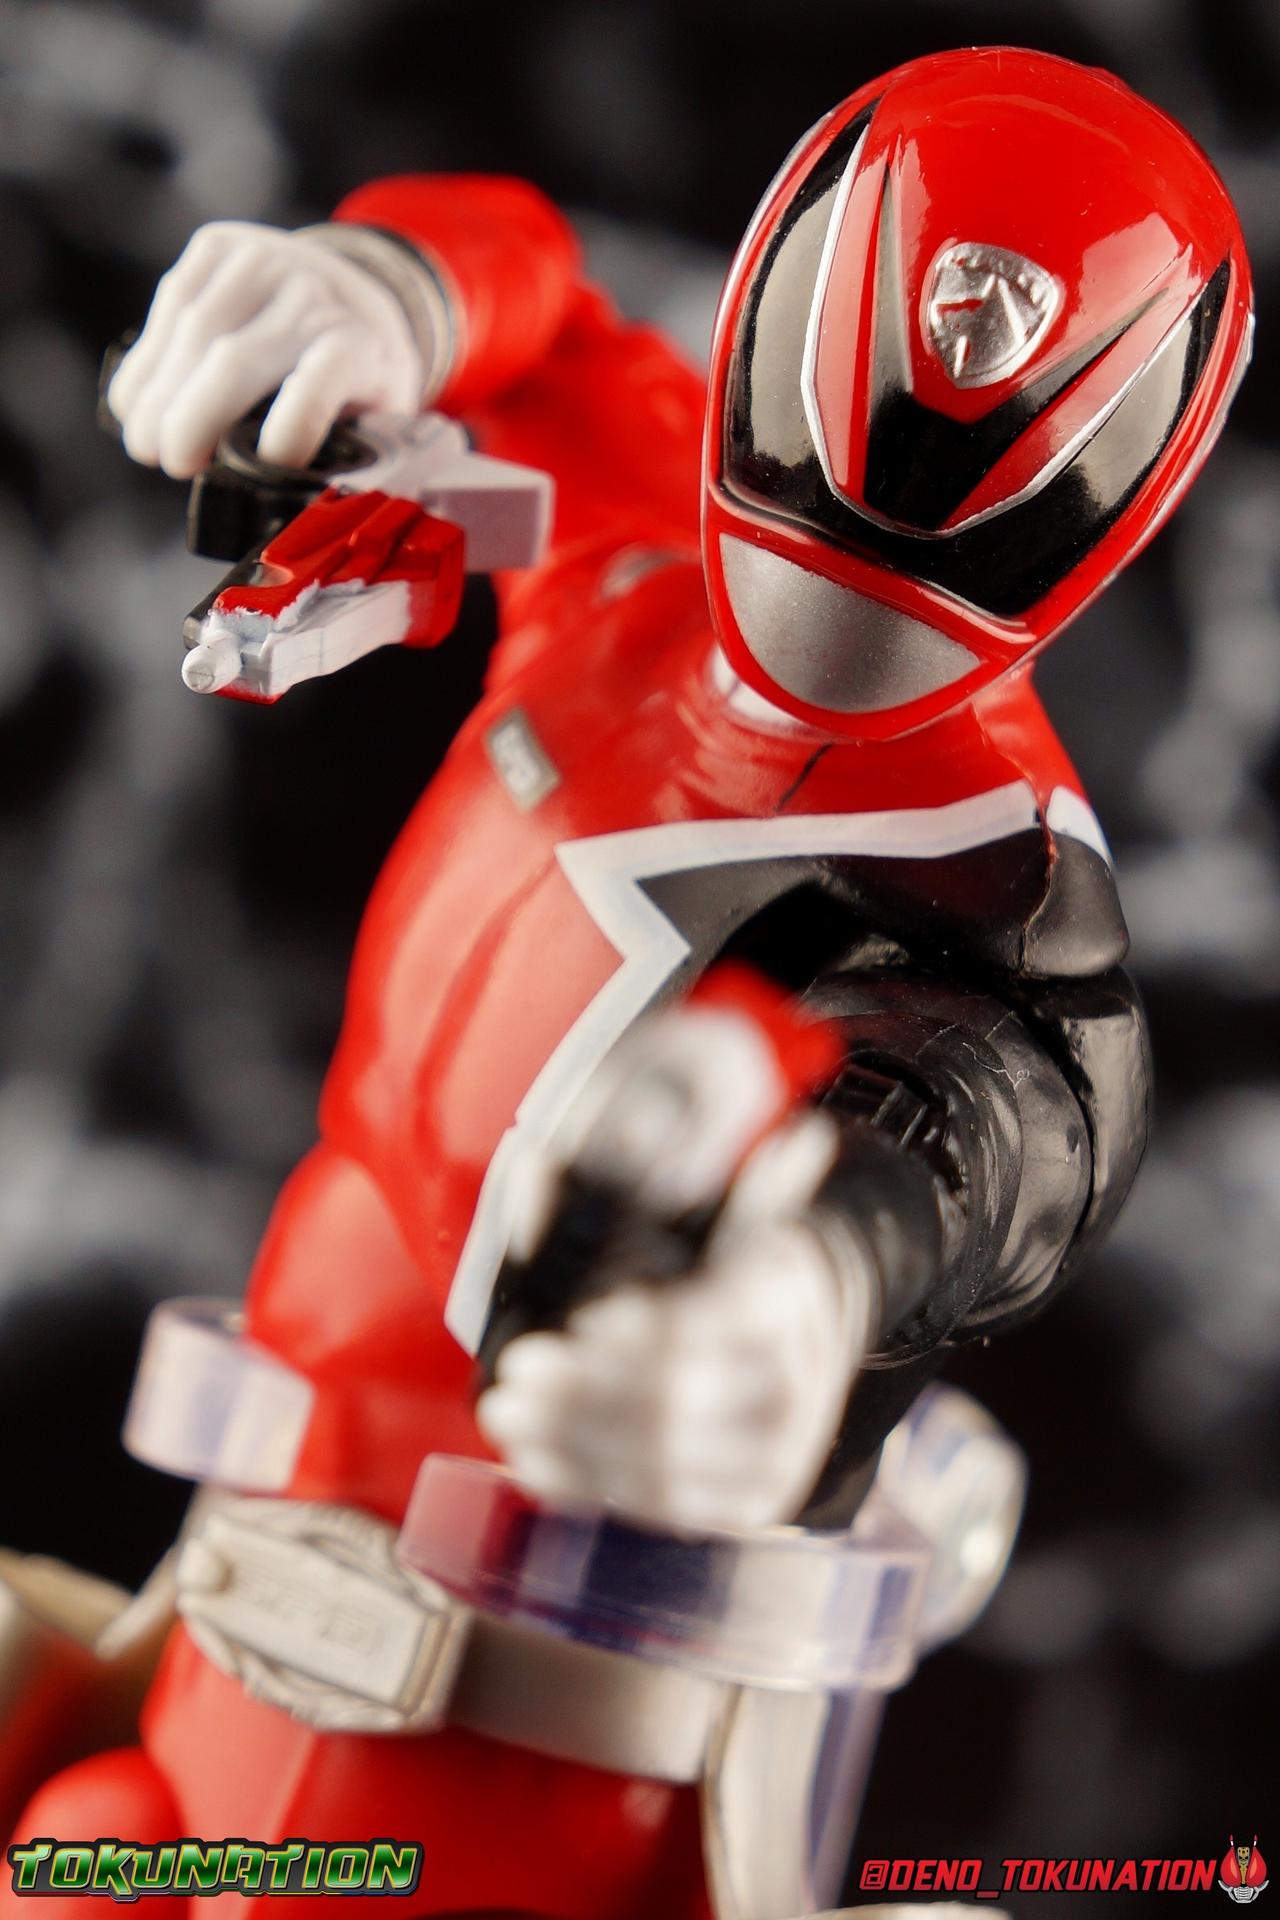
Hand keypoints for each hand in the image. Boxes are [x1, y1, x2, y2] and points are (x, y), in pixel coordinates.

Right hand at [106, 222, 425, 478]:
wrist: (355, 288)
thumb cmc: (358, 375)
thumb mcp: (374, 420)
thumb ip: (339, 454)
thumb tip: (281, 501)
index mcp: (360, 344)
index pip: (323, 381)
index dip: (290, 429)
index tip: (261, 466)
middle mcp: (312, 294)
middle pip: (235, 360)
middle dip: (192, 419)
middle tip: (172, 464)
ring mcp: (263, 260)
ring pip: (192, 332)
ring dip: (157, 395)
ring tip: (144, 444)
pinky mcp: (218, 245)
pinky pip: (169, 304)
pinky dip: (148, 362)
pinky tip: (138, 402)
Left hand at [477, 1213, 873, 1531]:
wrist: (805, 1336)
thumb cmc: (730, 1266)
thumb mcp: (714, 1218)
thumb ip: (639, 1205)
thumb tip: (532, 1174)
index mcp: (785, 1292)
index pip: (713, 1322)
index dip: (645, 1330)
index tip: (581, 1319)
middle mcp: (797, 1380)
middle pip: (680, 1399)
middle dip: (583, 1389)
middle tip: (515, 1369)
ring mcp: (781, 1452)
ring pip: (666, 1462)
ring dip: (571, 1441)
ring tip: (506, 1415)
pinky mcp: (754, 1502)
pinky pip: (665, 1508)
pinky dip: (592, 1484)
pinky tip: (537, 1462)